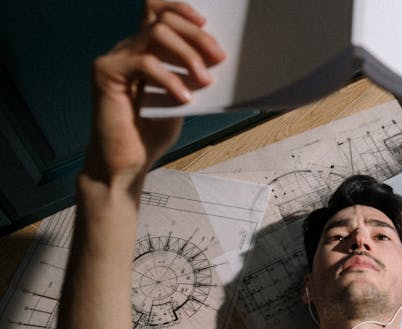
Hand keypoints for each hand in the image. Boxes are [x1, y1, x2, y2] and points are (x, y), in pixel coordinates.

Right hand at [85, 1, 224, 187]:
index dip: (180, 8)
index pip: (156, 9)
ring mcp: (114, 58)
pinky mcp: (105, 73)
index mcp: (144, 50)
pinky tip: (184, 98)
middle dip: (196, 36)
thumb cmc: (151, 132)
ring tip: (204, 80)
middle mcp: (127, 48)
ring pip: (156, 34)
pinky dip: (170, 79)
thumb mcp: (182, 98)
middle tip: (219, 57)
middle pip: (163, 20)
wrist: (126, 164)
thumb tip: (220, 58)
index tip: (206, 24)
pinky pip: (144, 63)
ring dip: (187, 55)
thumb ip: (192, 75)